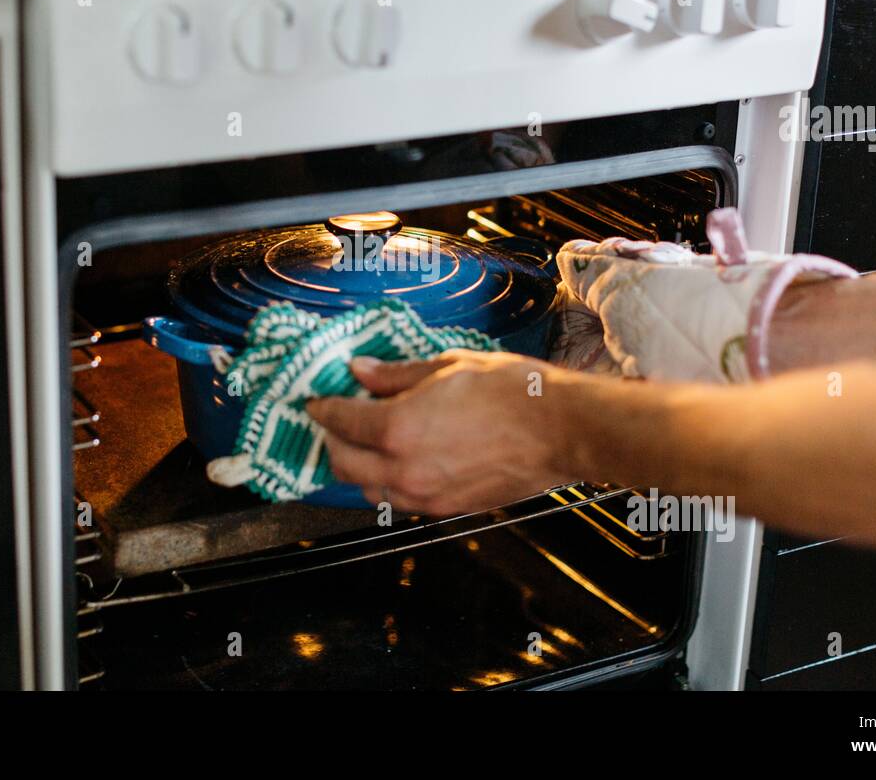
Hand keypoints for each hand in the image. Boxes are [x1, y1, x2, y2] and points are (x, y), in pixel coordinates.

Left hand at [305, 352, 576, 515]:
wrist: (560, 430)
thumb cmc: (511, 390)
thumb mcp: (446, 366)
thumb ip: (395, 375)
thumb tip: (360, 372)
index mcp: (397, 429)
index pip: (339, 421)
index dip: (322, 407)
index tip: (316, 399)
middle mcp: (403, 470)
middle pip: (343, 464)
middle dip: (333, 440)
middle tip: (337, 420)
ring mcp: (425, 495)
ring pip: (369, 490)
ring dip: (359, 466)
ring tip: (368, 442)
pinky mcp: (447, 508)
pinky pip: (401, 499)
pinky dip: (389, 482)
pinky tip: (402, 459)